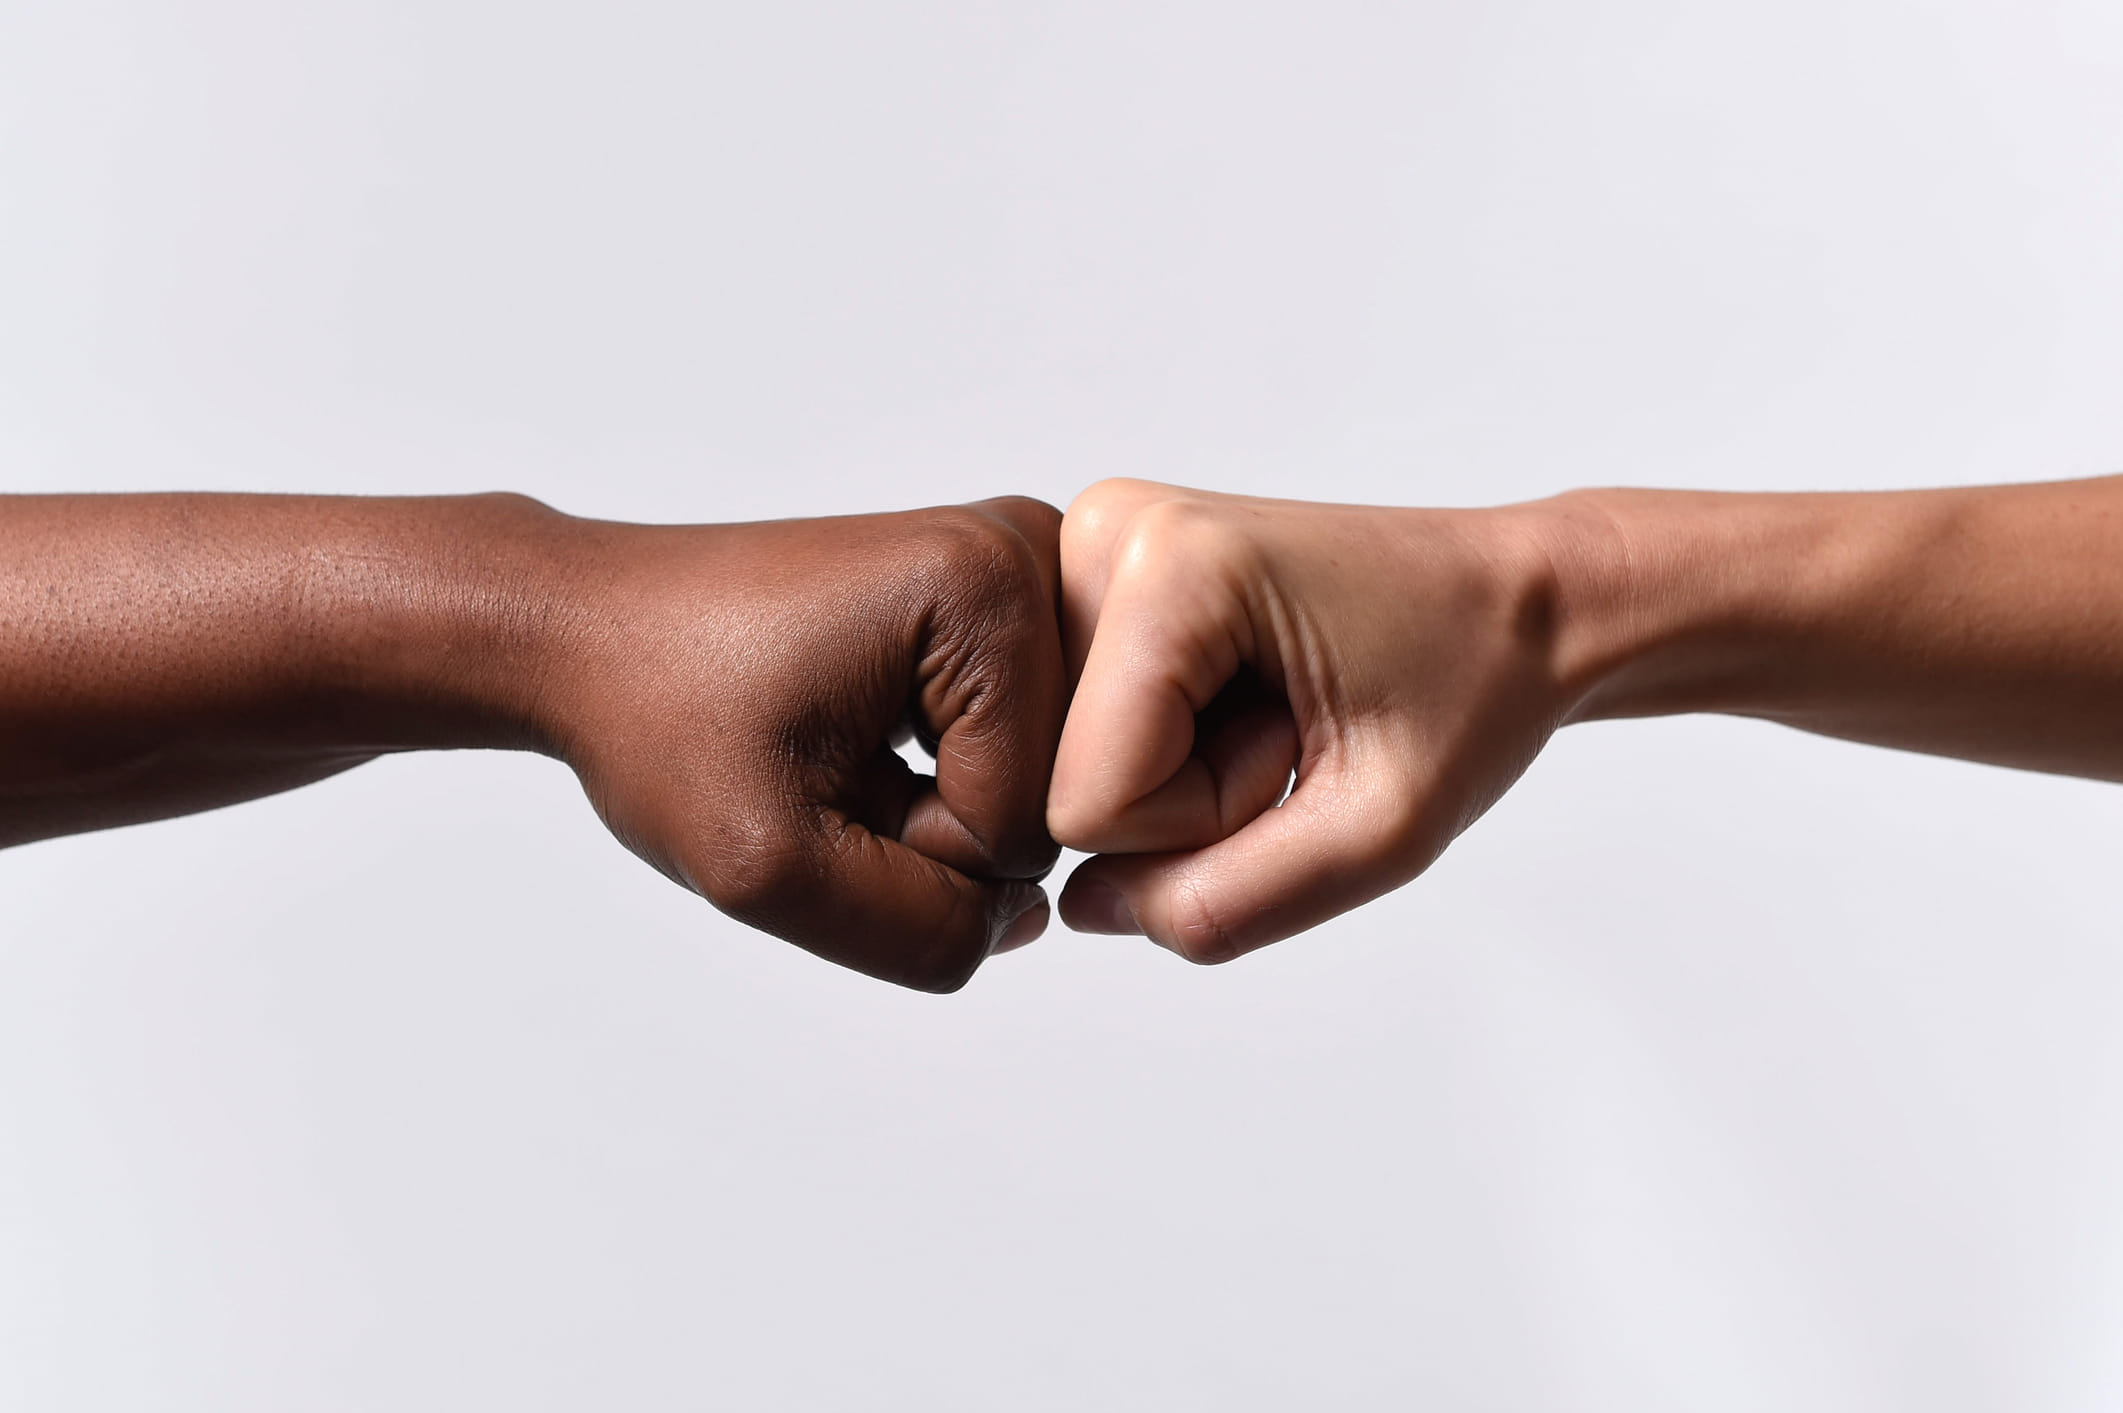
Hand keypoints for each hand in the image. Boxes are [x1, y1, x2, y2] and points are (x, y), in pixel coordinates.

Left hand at [537, 497, 1065, 991]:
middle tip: (823, 769)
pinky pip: (1021, 744)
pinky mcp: (1002, 592)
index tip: (814, 781)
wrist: (589, 628)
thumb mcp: (768, 867)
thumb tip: (1031, 919)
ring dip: (934, 804)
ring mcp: (1022, 564)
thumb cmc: (654, 716)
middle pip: (1051, 796)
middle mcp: (1029, 550)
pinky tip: (865, 729)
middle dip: (935, 828)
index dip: (914, 850)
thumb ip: (922, 934)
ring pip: (1037, 779)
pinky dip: (940, 772)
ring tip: (837, 747)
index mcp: (989, 586)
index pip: (1027, 826)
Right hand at [1047, 479, 1571, 962]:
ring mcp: (1094, 547)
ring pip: (1071, 762)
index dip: (1207, 824)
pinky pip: (1088, 731)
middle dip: (1186, 799)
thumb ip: (1223, 904)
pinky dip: (1169, 746)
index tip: (1304, 746)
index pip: (1089, 807)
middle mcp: (1107, 531)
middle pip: (1067, 782)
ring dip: (1180, 775)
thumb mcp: (1378, 836)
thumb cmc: (1475, 686)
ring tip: (1278, 709)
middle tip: (1295, 729)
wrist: (1521, 601)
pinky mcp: (1103, 576)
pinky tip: (1244, 697)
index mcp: (1168, 561)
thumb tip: (1083, 907)